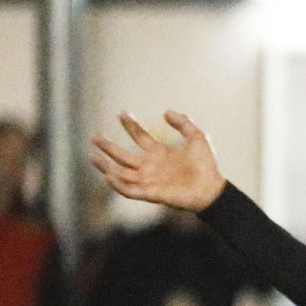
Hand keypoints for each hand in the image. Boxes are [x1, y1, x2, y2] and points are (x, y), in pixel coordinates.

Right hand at [88, 110, 225, 212]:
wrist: (212, 188)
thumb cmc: (207, 166)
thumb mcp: (197, 137)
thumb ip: (183, 123)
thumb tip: (166, 112)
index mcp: (160, 153)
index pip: (139, 137)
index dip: (130, 125)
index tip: (122, 113)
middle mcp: (151, 166)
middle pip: (123, 156)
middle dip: (108, 147)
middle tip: (94, 136)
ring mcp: (149, 180)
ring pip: (121, 173)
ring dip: (106, 165)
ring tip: (93, 155)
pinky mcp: (151, 193)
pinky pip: (130, 190)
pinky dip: (118, 185)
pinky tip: (108, 175)